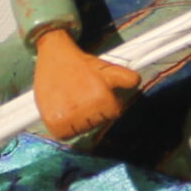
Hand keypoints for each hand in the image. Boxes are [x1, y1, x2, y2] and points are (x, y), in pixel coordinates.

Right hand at [33, 27, 139, 141]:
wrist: (54, 56)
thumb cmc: (83, 65)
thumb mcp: (108, 68)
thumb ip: (126, 78)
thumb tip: (137, 82)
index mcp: (102, 99)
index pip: (113, 114)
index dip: (106, 104)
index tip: (96, 93)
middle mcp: (86, 110)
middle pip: (96, 123)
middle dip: (92, 113)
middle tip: (82, 96)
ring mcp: (68, 117)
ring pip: (81, 130)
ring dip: (78, 120)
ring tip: (72, 102)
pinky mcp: (53, 122)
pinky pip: (64, 134)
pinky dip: (64, 127)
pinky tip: (63, 110)